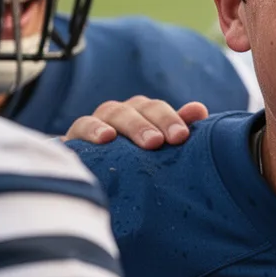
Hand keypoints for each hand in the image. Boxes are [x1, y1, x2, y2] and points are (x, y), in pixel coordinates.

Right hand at [63, 96, 208, 148]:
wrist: (88, 168)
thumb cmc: (130, 156)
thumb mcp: (154, 143)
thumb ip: (177, 127)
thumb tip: (200, 109)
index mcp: (143, 113)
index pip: (158, 109)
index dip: (171, 119)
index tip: (180, 136)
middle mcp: (123, 112)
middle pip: (139, 108)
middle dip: (152, 123)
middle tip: (159, 142)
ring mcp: (98, 120)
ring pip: (114, 113)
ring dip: (130, 125)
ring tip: (142, 141)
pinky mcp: (75, 135)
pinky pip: (83, 126)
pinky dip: (93, 129)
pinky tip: (105, 138)